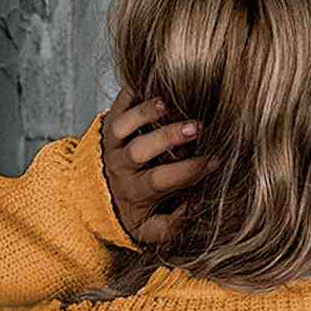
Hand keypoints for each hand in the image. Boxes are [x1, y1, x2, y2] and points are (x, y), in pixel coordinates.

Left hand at [100, 86, 218, 245]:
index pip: (162, 180)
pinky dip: (131, 92)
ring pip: (122, 126)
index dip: (189, 171)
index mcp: (136, 191)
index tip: (215, 161)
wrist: (96, 195)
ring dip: (143, 113)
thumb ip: (172, 226)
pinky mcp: (108, 122)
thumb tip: (194, 209)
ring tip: (167, 104)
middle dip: (168, 138)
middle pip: (140, 151)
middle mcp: (122, 166)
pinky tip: (151, 81)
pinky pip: (116, 104)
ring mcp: (112, 143)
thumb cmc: (134, 211)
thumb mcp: (150, 230)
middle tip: (197, 128)